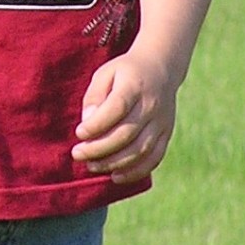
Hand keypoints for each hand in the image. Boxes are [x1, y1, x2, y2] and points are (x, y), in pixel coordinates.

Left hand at [71, 51, 178, 182]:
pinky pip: (154, 158)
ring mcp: (162, 122)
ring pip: (140, 150)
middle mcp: (151, 105)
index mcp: (135, 85)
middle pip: (126, 133)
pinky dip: (135, 171)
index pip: (117, 108)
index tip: (79, 133)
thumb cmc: (125, 73)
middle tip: (78, 154)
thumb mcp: (105, 73)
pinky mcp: (167, 134)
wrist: (161, 69)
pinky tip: (115, 176)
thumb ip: (94, 96)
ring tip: (91, 165)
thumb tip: (87, 124)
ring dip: (114, 163)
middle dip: (99, 148)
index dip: (97, 124)